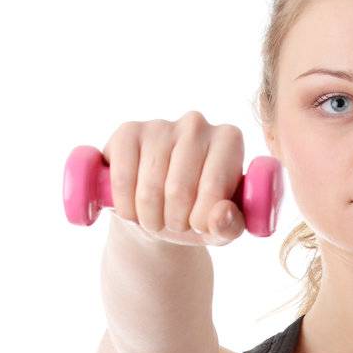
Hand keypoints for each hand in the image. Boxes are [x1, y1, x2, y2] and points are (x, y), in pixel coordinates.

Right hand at [101, 113, 251, 244]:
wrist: (158, 210)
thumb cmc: (197, 215)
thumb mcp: (220, 228)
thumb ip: (230, 226)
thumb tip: (222, 214)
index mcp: (229, 141)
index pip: (213, 189)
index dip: (203, 221)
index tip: (200, 225)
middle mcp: (196, 124)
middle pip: (179, 190)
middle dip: (175, 222)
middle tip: (176, 224)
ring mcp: (160, 125)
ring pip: (149, 189)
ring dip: (150, 219)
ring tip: (156, 218)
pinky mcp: (128, 132)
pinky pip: (122, 179)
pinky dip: (126, 207)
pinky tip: (133, 209)